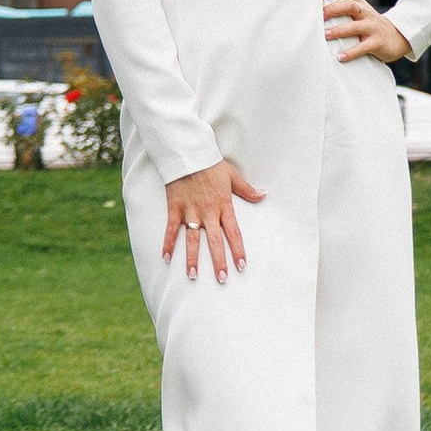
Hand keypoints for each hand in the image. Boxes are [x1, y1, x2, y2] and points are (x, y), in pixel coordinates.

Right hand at [162, 158, 264, 281]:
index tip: (242, 266)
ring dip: (192, 258)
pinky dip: (167, 243)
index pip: (233, 232)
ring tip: (193, 276)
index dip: (238, 250)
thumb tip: (264, 195)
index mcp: (223, 205)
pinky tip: (166, 258)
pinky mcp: (174, 207)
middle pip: (214, 241)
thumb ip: (247, 189)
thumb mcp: (232, 175)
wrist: (187, 152)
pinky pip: (171, 229)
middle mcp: (207, 211)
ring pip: (192, 239)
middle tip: (221, 279)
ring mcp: (190, 210)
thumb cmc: (211, 163)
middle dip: (218, 261)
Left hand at [323, 0, 411, 65]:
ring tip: (325, 35)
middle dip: (333, 9)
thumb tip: (317, 8)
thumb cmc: (371, 25)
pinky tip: (340, 57)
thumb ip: (345, 8)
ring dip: (339, 31)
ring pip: (355, 26)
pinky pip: (363, 47)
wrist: (398, 37)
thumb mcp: (361, 13)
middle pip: (349, 5)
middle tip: (319, 15)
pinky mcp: (377, 43)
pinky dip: (351, 53)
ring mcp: (372, 27)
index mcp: (360, 4)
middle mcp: (366, 13)